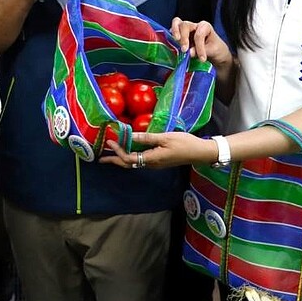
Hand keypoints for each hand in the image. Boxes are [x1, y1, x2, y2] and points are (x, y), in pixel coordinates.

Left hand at [102, 131, 217, 168]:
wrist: (200, 152)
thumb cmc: (184, 143)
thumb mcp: (165, 137)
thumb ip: (147, 137)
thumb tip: (130, 135)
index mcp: (151, 159)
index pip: (129, 158)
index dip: (117, 151)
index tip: (110, 141)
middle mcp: (151, 164)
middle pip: (128, 164)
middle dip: (114, 161)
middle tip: (101, 158)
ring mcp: (155, 164)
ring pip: (134, 163)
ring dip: (121, 159)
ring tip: (111, 154)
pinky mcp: (159, 161)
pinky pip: (140, 160)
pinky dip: (130, 156)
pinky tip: (129, 150)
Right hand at [171, 18, 231, 65]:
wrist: (214, 53)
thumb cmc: (215, 49)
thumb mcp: (213, 50)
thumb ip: (201, 50)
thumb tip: (189, 52)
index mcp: (205, 26)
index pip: (199, 34)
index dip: (200, 46)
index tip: (202, 59)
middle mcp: (194, 26)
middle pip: (185, 25)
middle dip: (184, 37)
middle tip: (184, 50)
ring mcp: (185, 30)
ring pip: (177, 23)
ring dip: (175, 32)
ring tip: (176, 40)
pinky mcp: (179, 36)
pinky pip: (172, 31)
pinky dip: (170, 36)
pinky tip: (171, 44)